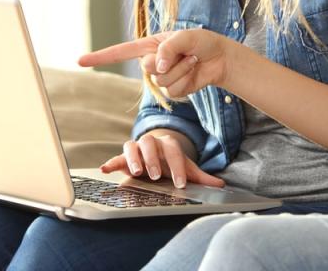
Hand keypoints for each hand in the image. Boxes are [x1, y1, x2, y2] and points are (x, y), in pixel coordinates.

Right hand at [78, 29, 234, 98]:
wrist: (219, 59)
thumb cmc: (202, 42)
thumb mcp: (186, 38)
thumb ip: (168, 49)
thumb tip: (157, 67)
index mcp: (149, 45)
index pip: (119, 52)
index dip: (99, 57)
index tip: (80, 61)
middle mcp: (152, 62)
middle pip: (147, 68)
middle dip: (168, 61)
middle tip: (185, 53)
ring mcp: (162, 77)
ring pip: (162, 82)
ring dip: (182, 71)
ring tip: (192, 61)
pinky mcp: (173, 90)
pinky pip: (174, 91)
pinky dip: (187, 81)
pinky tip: (194, 72)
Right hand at [100, 132, 224, 188]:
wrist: (156, 157)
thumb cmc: (172, 164)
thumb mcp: (187, 170)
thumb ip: (202, 177)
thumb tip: (221, 184)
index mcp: (168, 144)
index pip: (174, 151)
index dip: (177, 167)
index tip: (180, 183)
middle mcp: (152, 143)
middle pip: (151, 144)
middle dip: (153, 159)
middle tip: (156, 175)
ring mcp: (137, 148)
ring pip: (132, 145)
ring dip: (134, 158)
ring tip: (137, 172)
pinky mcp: (124, 157)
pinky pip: (116, 157)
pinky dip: (111, 162)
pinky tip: (106, 169)